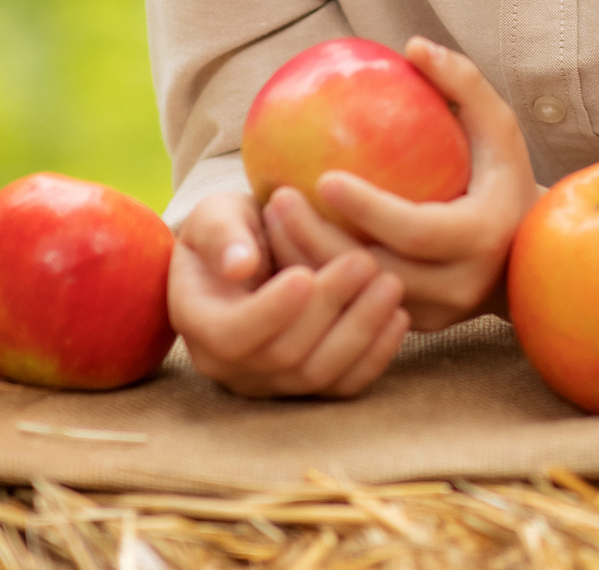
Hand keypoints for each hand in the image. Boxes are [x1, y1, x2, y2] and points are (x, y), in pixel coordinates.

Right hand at [167, 188, 409, 397]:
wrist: (256, 250)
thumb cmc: (232, 226)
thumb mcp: (216, 214)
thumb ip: (221, 234)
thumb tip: (237, 265)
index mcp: (199, 320)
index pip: (232, 334)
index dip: (270, 311)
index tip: (305, 275)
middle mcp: (230, 363)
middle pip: (283, 354)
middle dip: (328, 308)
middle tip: (365, 262)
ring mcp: (270, 380)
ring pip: (317, 374)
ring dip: (360, 331)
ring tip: (391, 284)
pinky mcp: (308, 383)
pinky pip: (342, 384)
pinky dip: (374, 356)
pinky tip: (399, 317)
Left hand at [263, 37, 542, 330]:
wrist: (528, 256)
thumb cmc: (507, 178)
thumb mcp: (498, 127)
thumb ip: (462, 84)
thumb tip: (412, 46)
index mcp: (479, 236)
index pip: (412, 230)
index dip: (365, 209)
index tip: (320, 178)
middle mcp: (456, 285)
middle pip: (372, 271)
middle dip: (315, 240)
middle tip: (276, 197)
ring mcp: (434, 312)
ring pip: (355, 296)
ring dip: (306, 261)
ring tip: (270, 219)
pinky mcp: (414, 325)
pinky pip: (356, 305)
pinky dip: (319, 278)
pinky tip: (285, 245)